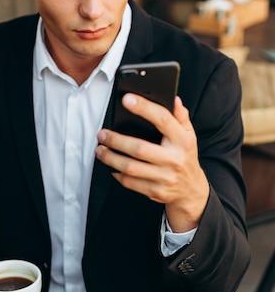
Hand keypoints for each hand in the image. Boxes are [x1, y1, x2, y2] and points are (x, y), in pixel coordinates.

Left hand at [95, 93, 208, 231]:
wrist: (191, 190)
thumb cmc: (185, 157)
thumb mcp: (189, 136)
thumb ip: (180, 117)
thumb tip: (173, 99)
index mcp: (182, 141)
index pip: (163, 120)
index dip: (144, 108)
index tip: (127, 99)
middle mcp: (174, 159)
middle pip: (140, 149)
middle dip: (116, 141)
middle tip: (102, 134)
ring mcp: (164, 177)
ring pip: (131, 168)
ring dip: (111, 158)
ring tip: (100, 150)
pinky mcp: (155, 191)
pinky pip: (130, 183)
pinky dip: (117, 174)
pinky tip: (110, 166)